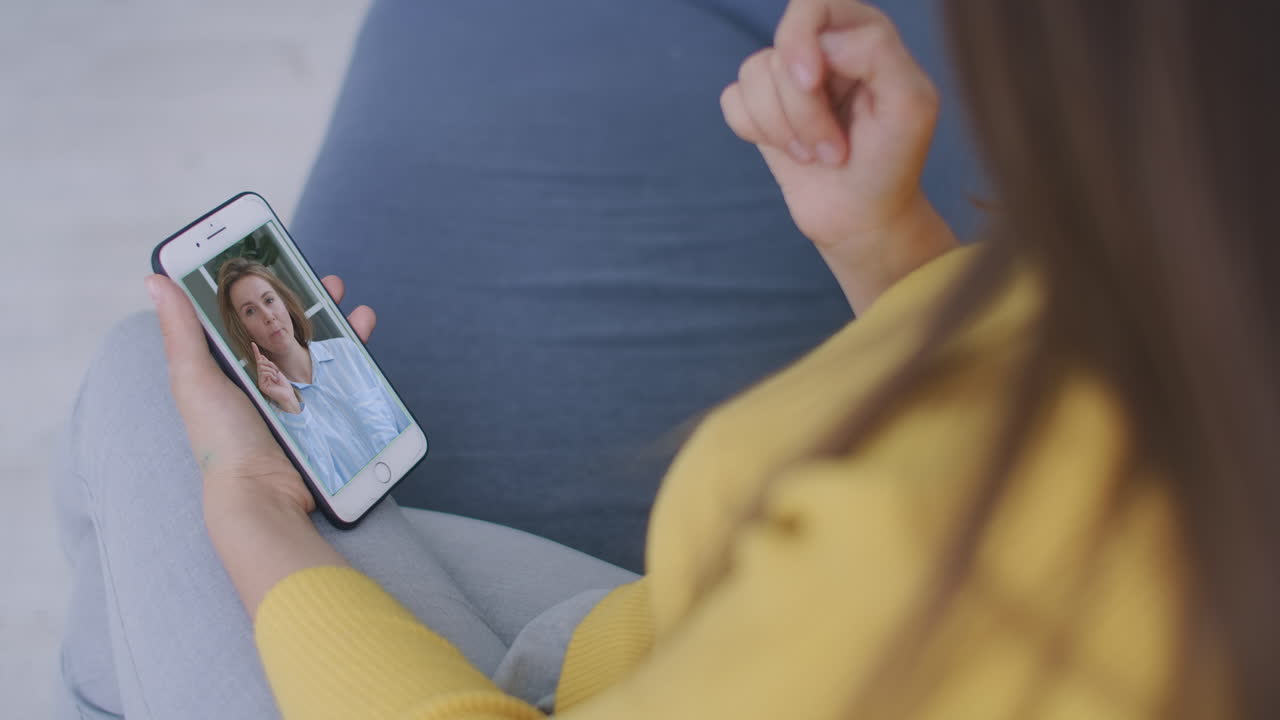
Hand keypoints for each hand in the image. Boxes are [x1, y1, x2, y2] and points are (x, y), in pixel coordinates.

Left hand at [147, 273, 376, 518]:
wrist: (263, 495)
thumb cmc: (222, 442)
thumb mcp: (195, 380)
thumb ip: (182, 330)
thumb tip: (157, 279)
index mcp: (228, 367)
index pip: (243, 315)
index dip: (260, 285)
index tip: (274, 258)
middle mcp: (263, 378)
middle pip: (289, 327)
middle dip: (309, 300)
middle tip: (325, 280)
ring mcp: (297, 395)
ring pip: (321, 347)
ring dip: (339, 322)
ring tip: (352, 306)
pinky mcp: (326, 411)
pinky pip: (344, 375)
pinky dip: (356, 352)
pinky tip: (362, 336)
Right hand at [252, 341, 298, 412]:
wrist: (288, 395)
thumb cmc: (284, 385)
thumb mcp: (277, 372)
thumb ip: (269, 365)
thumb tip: (262, 357)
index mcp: (264, 373)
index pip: (259, 361)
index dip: (256, 352)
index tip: (253, 343)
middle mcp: (260, 377)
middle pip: (261, 363)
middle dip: (271, 364)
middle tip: (277, 371)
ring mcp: (260, 381)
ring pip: (262, 367)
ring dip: (272, 370)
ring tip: (276, 377)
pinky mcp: (261, 385)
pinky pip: (264, 373)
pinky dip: (271, 374)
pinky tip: (274, 380)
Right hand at [720, 0, 941, 253]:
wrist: (862, 217)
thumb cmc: (892, 162)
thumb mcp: (910, 106)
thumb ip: (877, 54)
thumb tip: (824, 44)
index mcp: (863, 35)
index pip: (814, 4)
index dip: (801, 39)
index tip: (810, 83)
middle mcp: (823, 49)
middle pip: (781, 51)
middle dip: (802, 109)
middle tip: (834, 150)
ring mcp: (788, 79)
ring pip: (753, 75)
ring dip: (783, 128)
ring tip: (817, 155)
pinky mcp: (762, 109)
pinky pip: (733, 100)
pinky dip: (756, 131)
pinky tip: (790, 152)